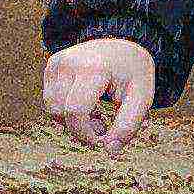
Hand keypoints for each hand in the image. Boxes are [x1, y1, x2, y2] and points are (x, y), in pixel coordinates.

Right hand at [43, 38, 158, 152]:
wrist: (123, 42)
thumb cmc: (133, 72)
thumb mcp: (142, 98)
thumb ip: (128, 126)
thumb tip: (110, 151)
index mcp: (93, 69)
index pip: (76, 112)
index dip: (86, 134)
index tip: (102, 140)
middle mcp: (69, 63)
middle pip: (61, 114)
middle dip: (80, 129)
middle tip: (102, 125)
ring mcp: (57, 63)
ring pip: (53, 110)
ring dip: (72, 120)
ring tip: (96, 113)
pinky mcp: (51, 67)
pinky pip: (51, 101)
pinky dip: (66, 109)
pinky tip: (85, 103)